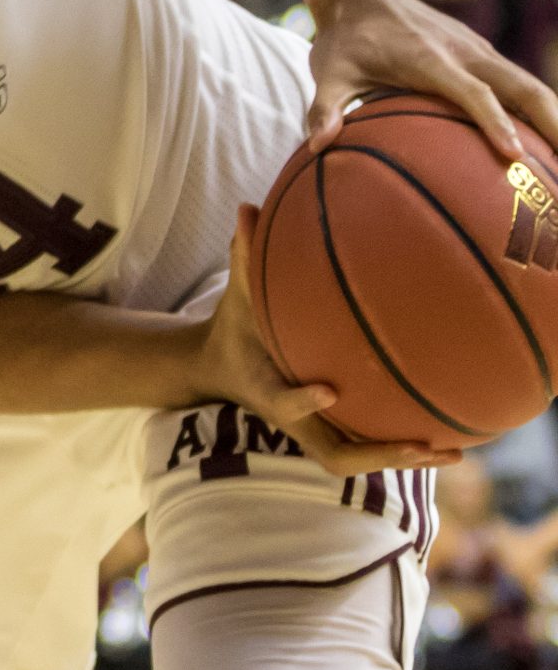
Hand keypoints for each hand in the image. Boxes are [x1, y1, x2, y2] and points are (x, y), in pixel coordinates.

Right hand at [191, 207, 455, 477]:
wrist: (219, 370)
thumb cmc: (234, 328)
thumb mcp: (234, 295)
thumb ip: (243, 258)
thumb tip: (246, 208)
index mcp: (264, 389)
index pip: (281, 403)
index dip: (304, 401)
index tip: (331, 389)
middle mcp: (292, 420)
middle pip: (334, 456)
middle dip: (377, 454)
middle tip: (419, 445)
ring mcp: (313, 431)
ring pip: (357, 461)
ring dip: (403, 460)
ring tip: (450, 451)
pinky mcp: (330, 432)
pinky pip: (368, 447)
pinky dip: (406, 450)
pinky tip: (450, 439)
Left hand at [304, 0, 557, 159]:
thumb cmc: (346, 38)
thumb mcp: (327, 68)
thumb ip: (324, 105)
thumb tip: (316, 145)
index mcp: (431, 58)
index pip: (472, 92)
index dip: (493, 122)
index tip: (514, 156)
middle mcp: (466, 54)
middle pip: (524, 88)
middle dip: (553, 125)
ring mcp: (480, 54)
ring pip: (531, 87)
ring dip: (556, 121)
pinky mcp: (485, 57)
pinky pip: (522, 86)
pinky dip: (542, 113)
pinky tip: (551, 147)